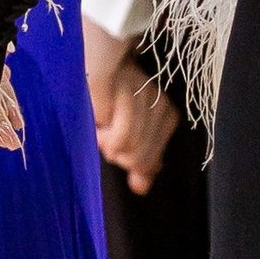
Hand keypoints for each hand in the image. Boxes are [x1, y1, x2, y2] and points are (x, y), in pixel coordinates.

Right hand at [91, 46, 179, 193]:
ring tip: (100, 128)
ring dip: (104, 142)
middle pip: (137, 155)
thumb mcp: (134, 139)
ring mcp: (133, 88)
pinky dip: (95, 127)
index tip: (118, 146)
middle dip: (116, 155)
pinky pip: (103, 124)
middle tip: (106, 139)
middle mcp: (155, 99)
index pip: (150, 161)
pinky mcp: (109, 82)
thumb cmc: (114, 109)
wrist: (93, 70)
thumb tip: (140, 188)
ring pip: (122, 142)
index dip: (129, 162)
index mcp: (166, 114)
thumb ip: (142, 163)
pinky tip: (94, 117)